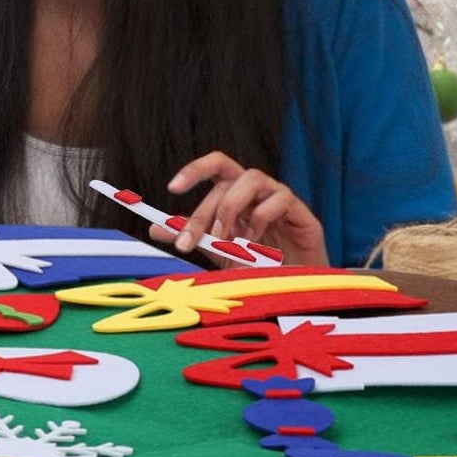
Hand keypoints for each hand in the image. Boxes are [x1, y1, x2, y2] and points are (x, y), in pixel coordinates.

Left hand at [155, 152, 328, 266]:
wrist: (295, 289)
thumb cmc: (258, 264)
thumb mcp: (217, 250)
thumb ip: (192, 235)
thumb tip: (154, 227)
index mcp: (236, 191)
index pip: (215, 166)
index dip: (193, 170)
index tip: (171, 188)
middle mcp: (257, 189)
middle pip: (226, 179)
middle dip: (205, 211)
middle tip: (192, 240)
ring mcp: (280, 197)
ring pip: (252, 178)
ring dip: (232, 208)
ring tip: (226, 240)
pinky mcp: (302, 213)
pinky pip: (280, 199)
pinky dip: (262, 218)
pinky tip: (256, 242)